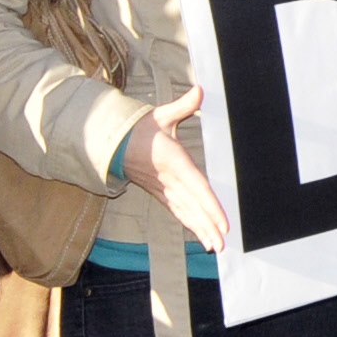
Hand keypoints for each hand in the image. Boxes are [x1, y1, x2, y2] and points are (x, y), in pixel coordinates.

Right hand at [122, 85, 227, 252]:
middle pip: (193, 207)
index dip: (210, 206)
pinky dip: (190, 225)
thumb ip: (182, 105)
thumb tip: (199, 89)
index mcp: (173, 161)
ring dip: (200, 231)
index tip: (222, 222)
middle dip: (208, 226)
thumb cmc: (141, 130)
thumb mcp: (161, 115)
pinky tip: (201, 238)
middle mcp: (169, 180)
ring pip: (185, 214)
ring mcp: (164, 190)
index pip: (196, 186)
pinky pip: (178, 212)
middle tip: (222, 244)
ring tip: (215, 247)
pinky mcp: (160, 194)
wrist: (113, 144)